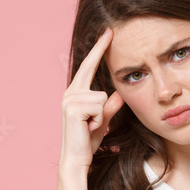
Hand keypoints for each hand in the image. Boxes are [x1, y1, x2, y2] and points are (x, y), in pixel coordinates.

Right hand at [59, 27, 125, 168]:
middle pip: (92, 73)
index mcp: (76, 92)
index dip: (98, 48)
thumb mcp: (103, 120)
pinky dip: (99, 119)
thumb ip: (110, 105)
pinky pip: (100, 106)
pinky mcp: (73, 108)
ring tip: (91, 126)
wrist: (78, 158)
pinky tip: (88, 128)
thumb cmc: (88, 140)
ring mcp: (70, 99)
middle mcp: (70, 93)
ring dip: (102, 115)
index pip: (88, 66)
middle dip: (98, 63)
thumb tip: (120, 93)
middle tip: (103, 59)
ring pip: (102, 96)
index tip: (108, 32)